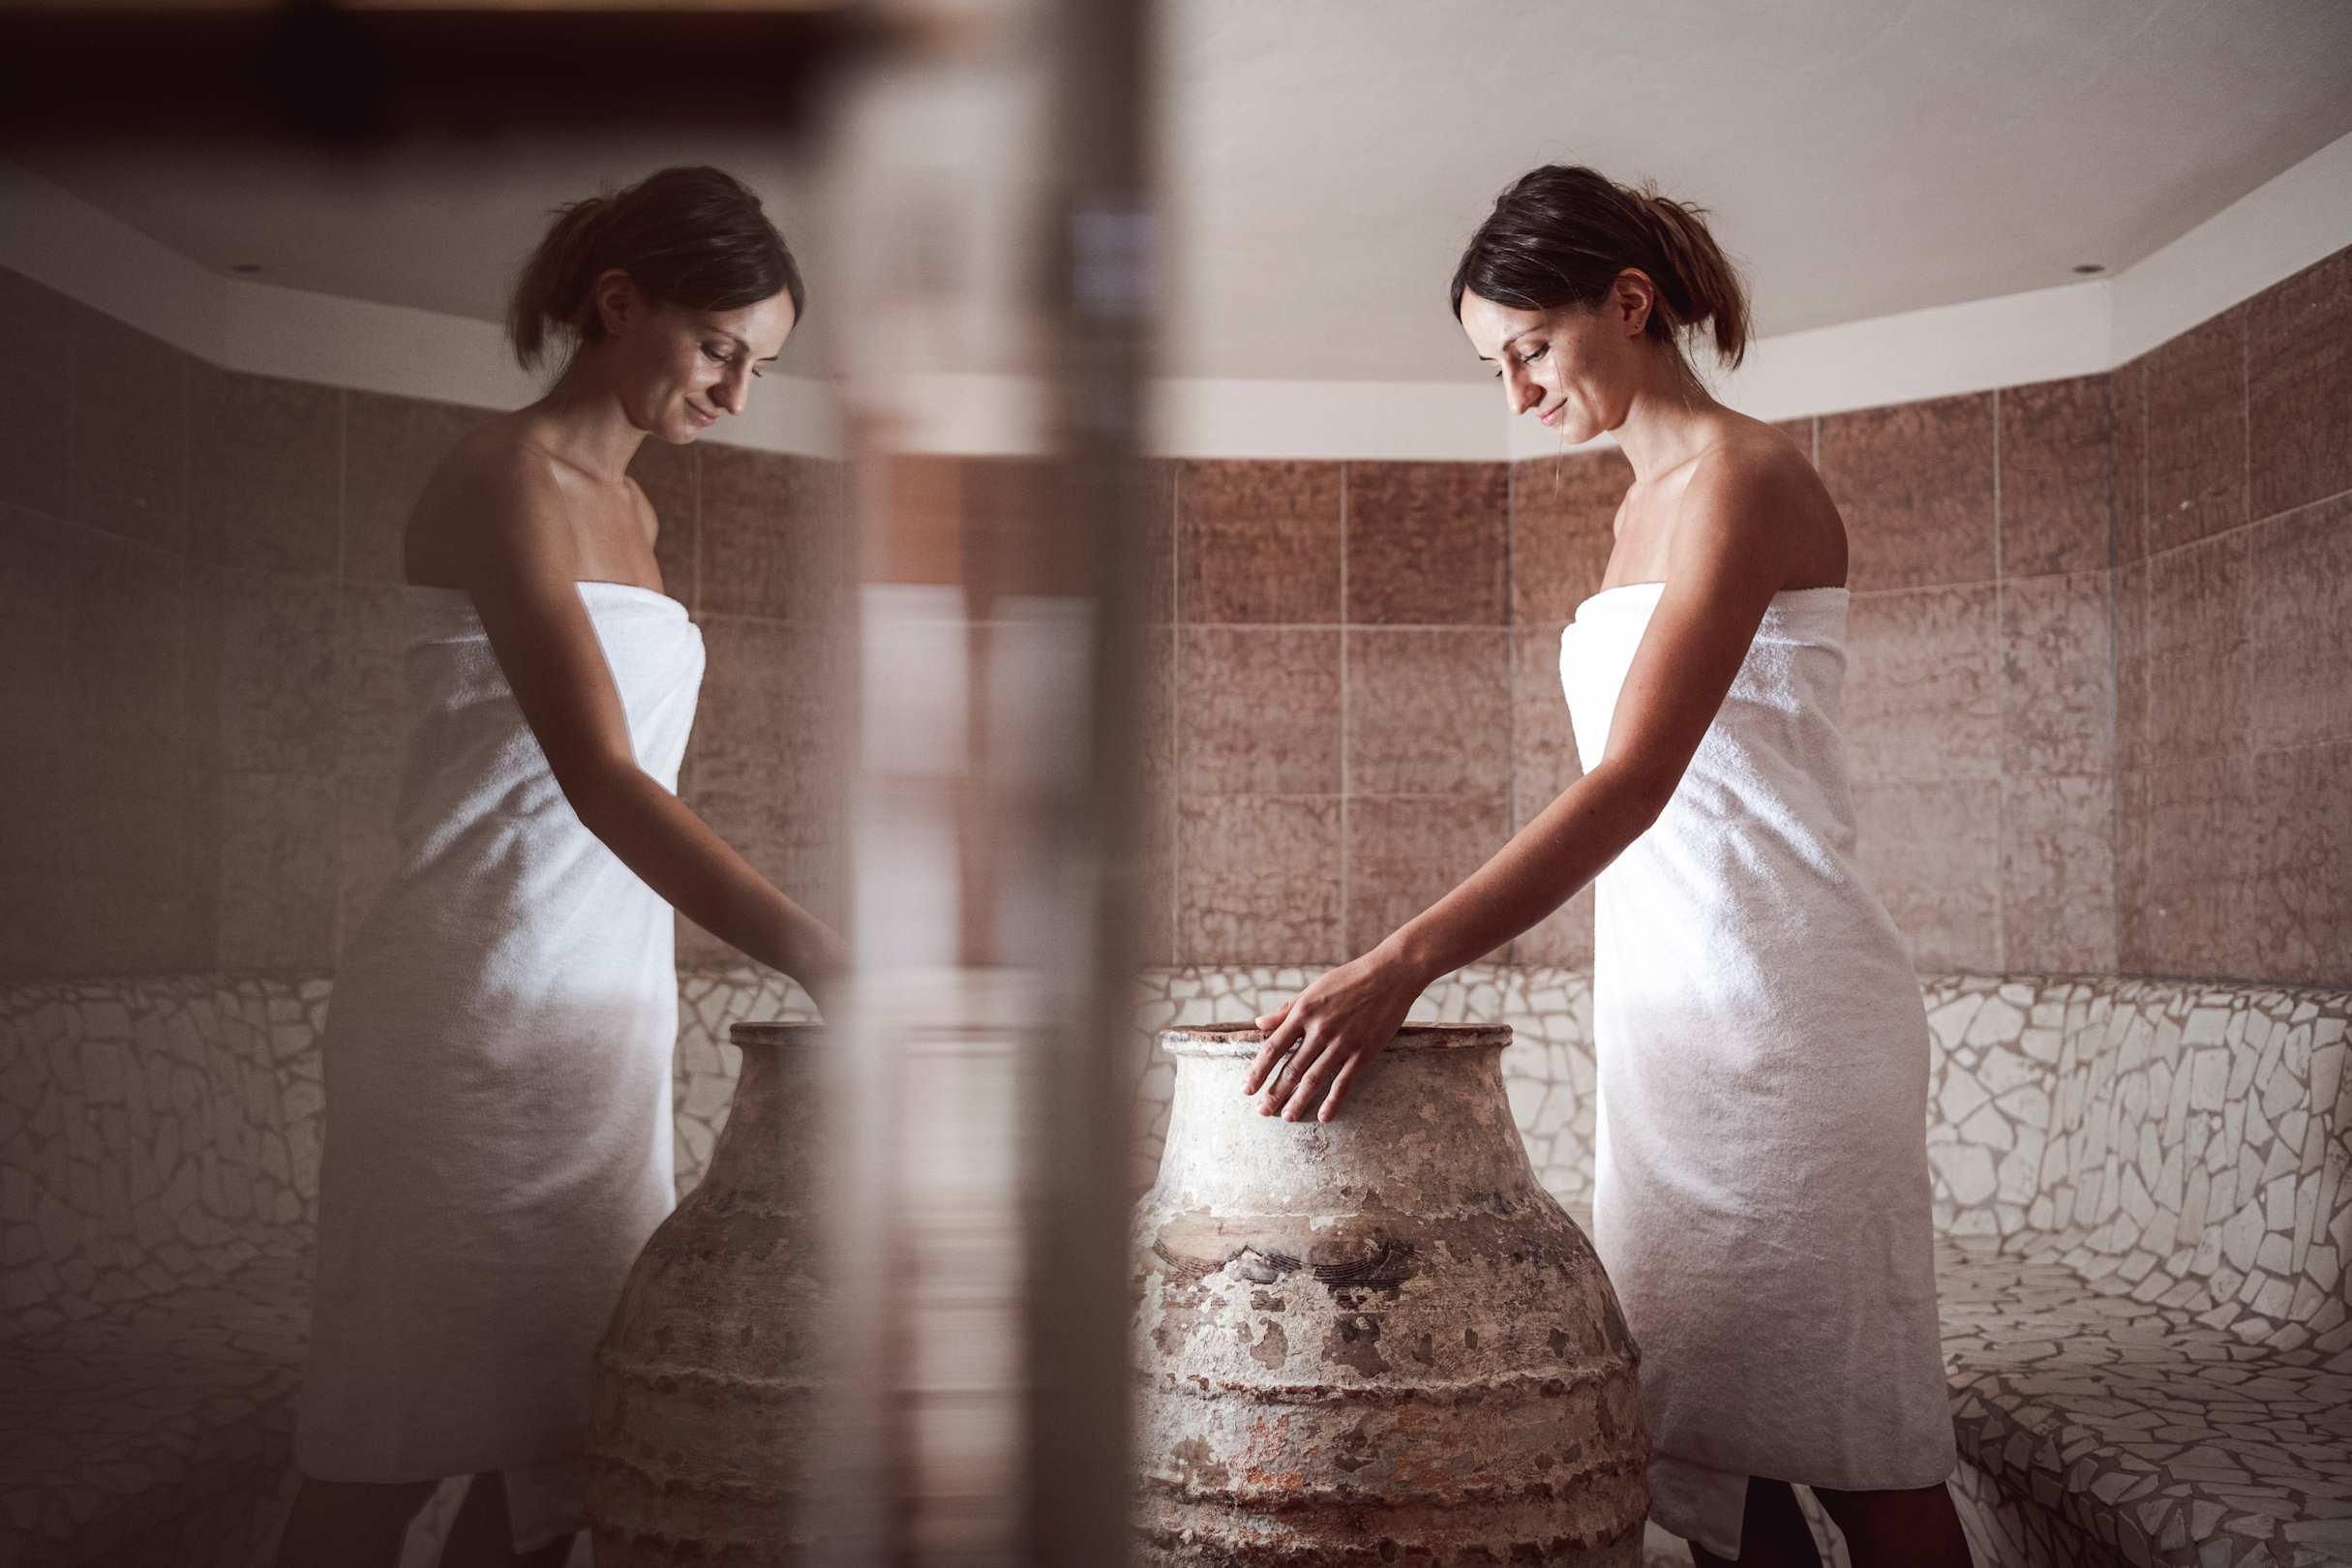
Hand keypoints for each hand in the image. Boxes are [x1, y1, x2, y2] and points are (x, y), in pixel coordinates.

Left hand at [1239, 950, 1424, 1122]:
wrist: (1390, 974)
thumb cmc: (1349, 979)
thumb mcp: (1313, 989)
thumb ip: (1286, 1010)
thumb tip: (1259, 1024)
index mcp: (1303, 1011)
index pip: (1273, 1048)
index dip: (1258, 1071)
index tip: (1247, 1089)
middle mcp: (1319, 1029)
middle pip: (1291, 1068)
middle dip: (1274, 1093)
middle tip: (1263, 1112)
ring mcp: (1342, 1042)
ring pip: (1314, 1078)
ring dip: (1298, 1101)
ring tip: (1287, 1117)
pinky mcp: (1364, 1051)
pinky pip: (1345, 1082)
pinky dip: (1333, 1101)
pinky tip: (1324, 1117)